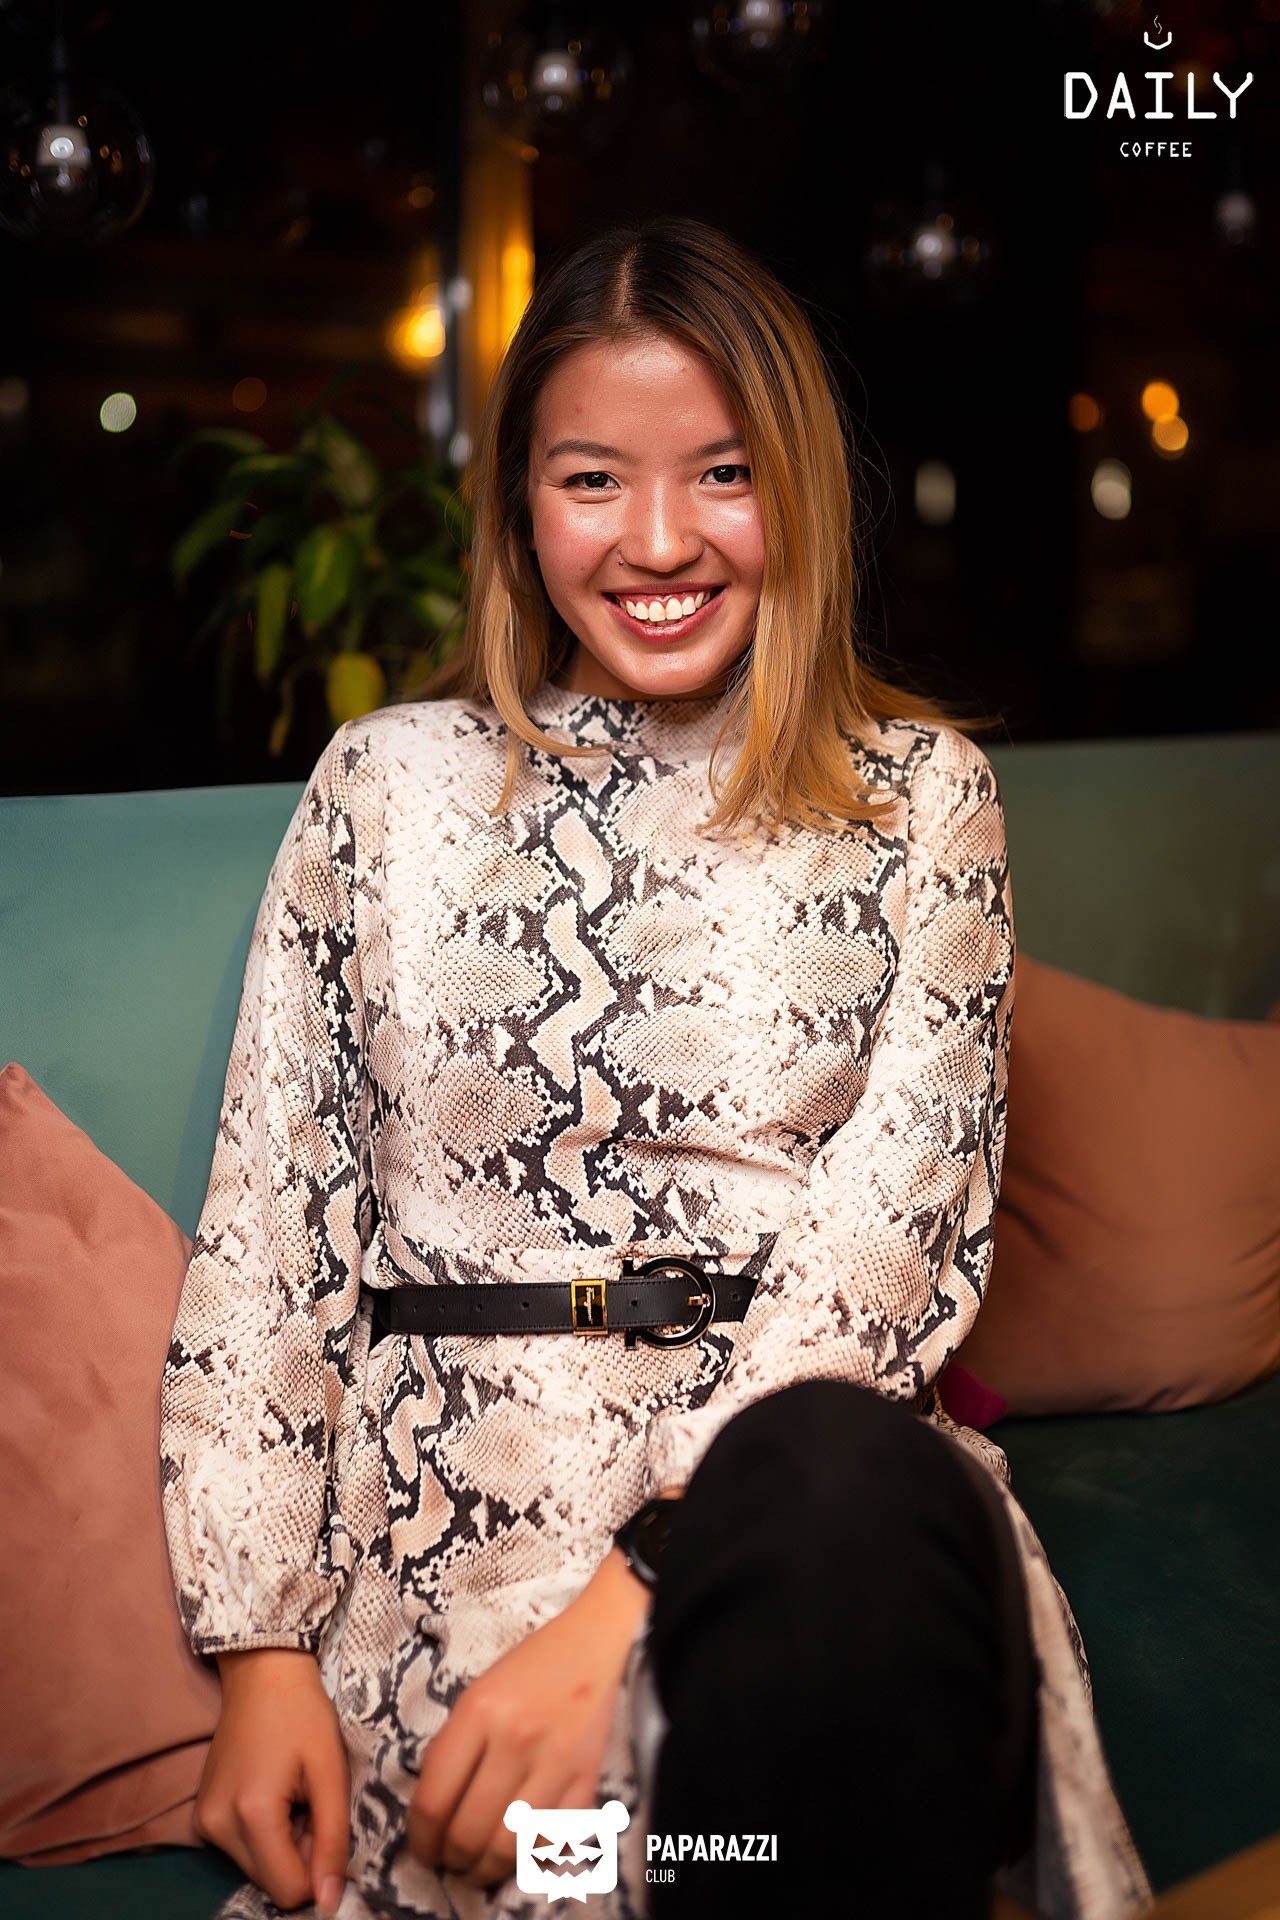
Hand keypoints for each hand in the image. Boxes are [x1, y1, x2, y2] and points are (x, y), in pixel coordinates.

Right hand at [196, 1648, 350, 1917]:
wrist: (262, 1673)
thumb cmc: (303, 1714)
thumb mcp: (331, 1773)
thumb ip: (332, 1840)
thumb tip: (329, 1904)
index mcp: (251, 1815)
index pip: (288, 1890)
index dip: (317, 1867)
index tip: (323, 1821)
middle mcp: (218, 1826)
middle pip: (269, 1883)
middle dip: (298, 1857)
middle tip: (309, 1804)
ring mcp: (203, 1823)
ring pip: (256, 1870)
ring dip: (281, 1846)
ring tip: (292, 1795)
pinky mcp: (201, 1817)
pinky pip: (240, 1851)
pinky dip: (263, 1836)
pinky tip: (273, 1795)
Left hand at [406, 1547, 651, 1890]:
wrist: (594, 1643)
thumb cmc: (530, 1664)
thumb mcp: (476, 1692)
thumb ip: (454, 1746)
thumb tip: (434, 1810)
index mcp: (479, 1712)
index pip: (434, 1800)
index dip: (421, 1838)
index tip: (422, 1847)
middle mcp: (515, 1740)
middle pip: (468, 1832)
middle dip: (450, 1859)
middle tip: (448, 1861)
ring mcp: (555, 1763)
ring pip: (508, 1848)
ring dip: (485, 1870)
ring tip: (477, 1868)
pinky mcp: (587, 1778)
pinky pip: (553, 1840)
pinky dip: (531, 1858)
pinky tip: (518, 1852)